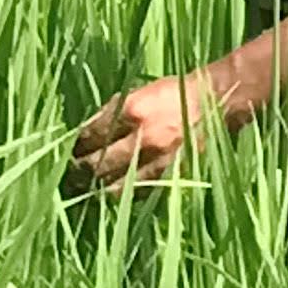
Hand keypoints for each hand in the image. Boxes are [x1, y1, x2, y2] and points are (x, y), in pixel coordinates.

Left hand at [65, 69, 231, 195]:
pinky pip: (142, 191)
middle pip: (99, 163)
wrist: (216, 102)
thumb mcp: (139, 93)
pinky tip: (117, 194)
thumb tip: (88, 131)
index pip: (91, 135)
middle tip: (73, 174)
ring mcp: (159, 158)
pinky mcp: (173, 173)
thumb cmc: (175, 93)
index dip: (77, 146)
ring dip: (99, 189)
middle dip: (81, 171)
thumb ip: (113, 111)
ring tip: (88, 190)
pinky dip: (126, 194)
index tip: (72, 150)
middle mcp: (142, 137)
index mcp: (131, 110)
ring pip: (117, 185)